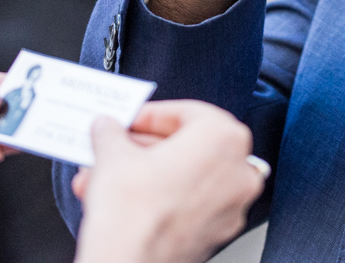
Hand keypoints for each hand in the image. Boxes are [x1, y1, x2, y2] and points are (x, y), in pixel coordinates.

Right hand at [72, 101, 265, 262]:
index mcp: (223, 138)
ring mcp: (231, 205)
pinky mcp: (217, 232)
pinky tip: (124, 198)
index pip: (186, 112)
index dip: (150, 115)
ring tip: (107, 175)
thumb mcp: (113, 153)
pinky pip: (187, 202)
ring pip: (184, 176)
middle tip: (117, 145)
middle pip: (186, 146)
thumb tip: (108, 128)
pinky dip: (159, 196)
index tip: (130, 120)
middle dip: (144, 147)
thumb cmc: (133, 214)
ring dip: (144, 173)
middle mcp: (237, 171)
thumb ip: (112, 131)